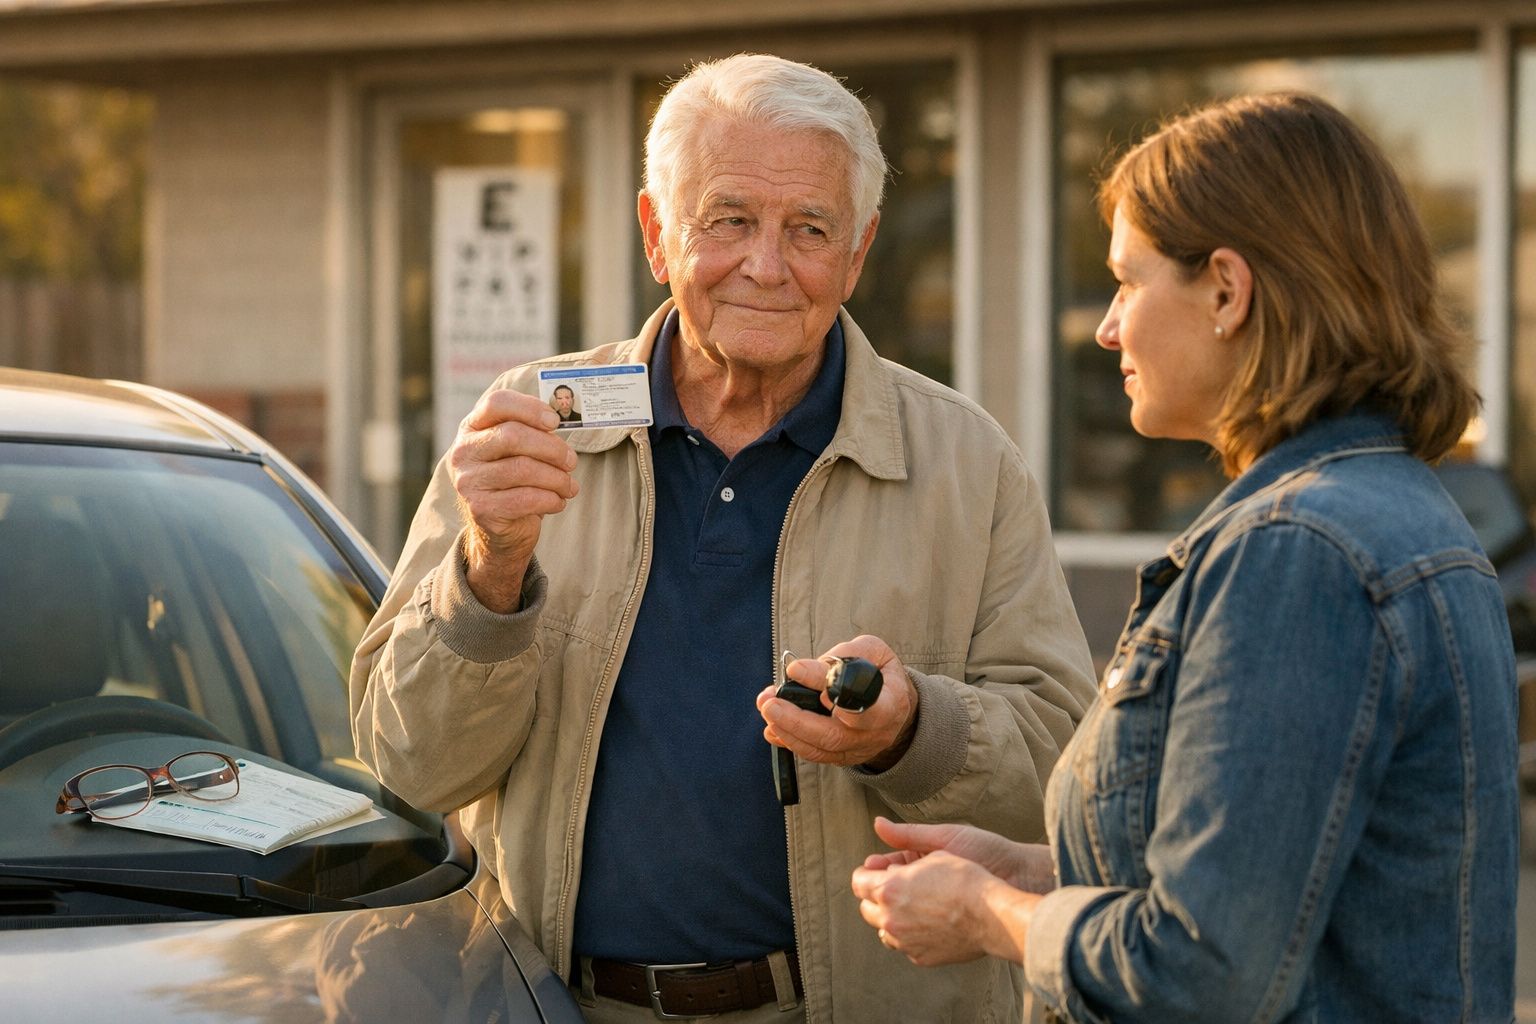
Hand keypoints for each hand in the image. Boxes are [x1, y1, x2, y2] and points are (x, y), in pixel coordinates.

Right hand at [448, 389, 579, 610]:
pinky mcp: (480, 508)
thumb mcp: (518, 452)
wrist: (500, 531)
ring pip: (523, 469)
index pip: (497, 403)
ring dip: (557, 478)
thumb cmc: (515, 482)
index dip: (530, 408)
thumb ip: (533, 433)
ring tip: (569, 486)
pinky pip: (526, 498)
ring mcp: (468, 481)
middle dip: (552, 448)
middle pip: (513, 435)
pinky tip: (558, 501)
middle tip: (571, 461)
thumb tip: (563, 422)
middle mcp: (464, 451)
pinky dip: (551, 499)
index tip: (555, 421)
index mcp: (472, 428)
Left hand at [755, 635, 916, 769]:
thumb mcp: (872, 651)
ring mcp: (859, 749)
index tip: (797, 671)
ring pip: (820, 749)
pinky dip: (790, 741)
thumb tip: (800, 671)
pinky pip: (814, 755)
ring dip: (787, 730)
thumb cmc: (881, 673)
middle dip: (795, 719)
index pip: (861, 703)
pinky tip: (773, 726)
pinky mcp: (843, 758)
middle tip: (769, 702)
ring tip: (766, 707)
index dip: (829, 690)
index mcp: (890, 702)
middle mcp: (876, 733)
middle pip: (833, 735)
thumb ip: (841, 656)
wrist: (896, 707)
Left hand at [852, 817, 1045, 965]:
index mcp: (889, 889)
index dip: (867, 873)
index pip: (859, 882)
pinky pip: (906, 946)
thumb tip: (880, 825)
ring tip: (913, 906)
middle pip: (867, 909)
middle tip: (896, 887)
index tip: (876, 870)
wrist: (992, 915)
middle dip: (877, 897)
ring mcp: (904, 941)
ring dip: (892, 918)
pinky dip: (911, 935)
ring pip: (884, 931)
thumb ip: (902, 840)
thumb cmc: (966, 878)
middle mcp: (890, 918)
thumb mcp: (934, 849)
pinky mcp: (921, 957)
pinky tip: (929, 924)